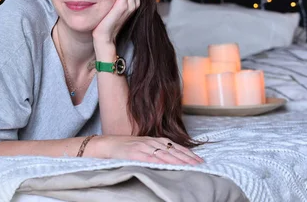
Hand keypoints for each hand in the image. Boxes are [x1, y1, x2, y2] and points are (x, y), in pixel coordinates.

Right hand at [89, 135, 203, 164]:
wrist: (107, 144)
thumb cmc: (125, 147)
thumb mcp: (143, 146)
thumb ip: (155, 150)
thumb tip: (171, 157)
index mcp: (153, 140)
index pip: (174, 146)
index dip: (187, 153)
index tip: (199, 160)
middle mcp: (150, 142)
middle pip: (172, 150)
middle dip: (187, 158)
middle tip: (199, 164)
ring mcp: (142, 147)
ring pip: (163, 154)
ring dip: (177, 160)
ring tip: (189, 166)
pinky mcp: (134, 153)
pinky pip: (149, 158)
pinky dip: (159, 161)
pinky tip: (167, 165)